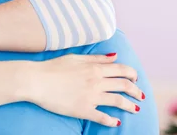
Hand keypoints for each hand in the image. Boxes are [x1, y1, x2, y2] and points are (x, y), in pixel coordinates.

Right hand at [25, 53, 143, 126]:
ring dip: (130, 106)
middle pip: (124, 85)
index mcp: (94, 68)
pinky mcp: (83, 110)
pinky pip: (103, 117)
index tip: (136, 78)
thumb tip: (114, 56)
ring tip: (136, 109)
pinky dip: (112, 120)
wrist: (36, 80)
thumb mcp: (75, 58)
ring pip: (118, 101)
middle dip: (136, 91)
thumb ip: (96, 58)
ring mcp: (91, 96)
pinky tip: (117, 122)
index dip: (132, 74)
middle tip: (140, 95)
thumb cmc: (52, 67)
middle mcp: (96, 81)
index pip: (121, 70)